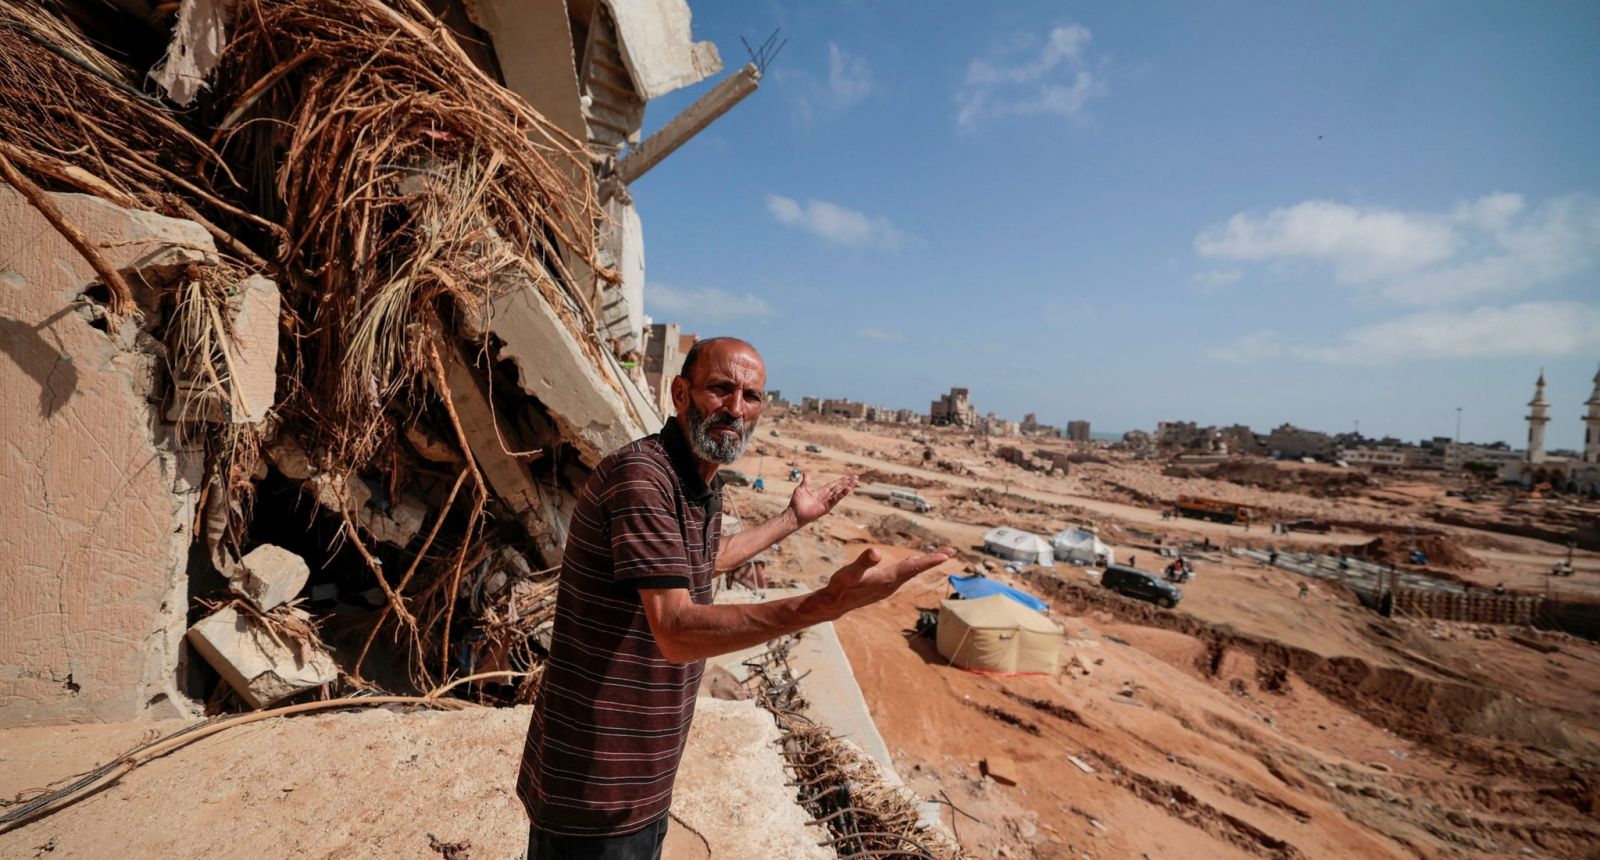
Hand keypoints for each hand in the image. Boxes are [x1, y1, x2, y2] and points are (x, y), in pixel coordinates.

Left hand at [790, 472, 857, 526]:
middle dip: (847, 483)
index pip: (833, 485)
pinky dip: (842, 494)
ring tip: (855, 482)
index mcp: (821, 492)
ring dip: (848, 487)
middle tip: (856, 478)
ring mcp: (827, 502)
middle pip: (839, 487)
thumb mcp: (801, 488)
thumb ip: (806, 481)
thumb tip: (806, 473)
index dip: (841, 480)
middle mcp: (826, 496)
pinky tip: (848, 489)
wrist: (795, 513)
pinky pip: (836, 499)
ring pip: (839, 492)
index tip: (848, 477)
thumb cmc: (797, 503)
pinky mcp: (827, 507)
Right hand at [818, 546, 954, 618]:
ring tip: (938, 555)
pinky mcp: (884, 586)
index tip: (946, 555)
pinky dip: (913, 566)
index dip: (929, 560)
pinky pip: (904, 574)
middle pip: (916, 570)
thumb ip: (863, 562)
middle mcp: (892, 584)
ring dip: (924, 563)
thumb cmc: (841, 587)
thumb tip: (875, 552)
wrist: (835, 604)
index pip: (913, 568)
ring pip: (911, 572)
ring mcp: (889, 586)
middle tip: (950, 551)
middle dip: (933, 560)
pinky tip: (913, 562)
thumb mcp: (850, 572)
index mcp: (887, 579)